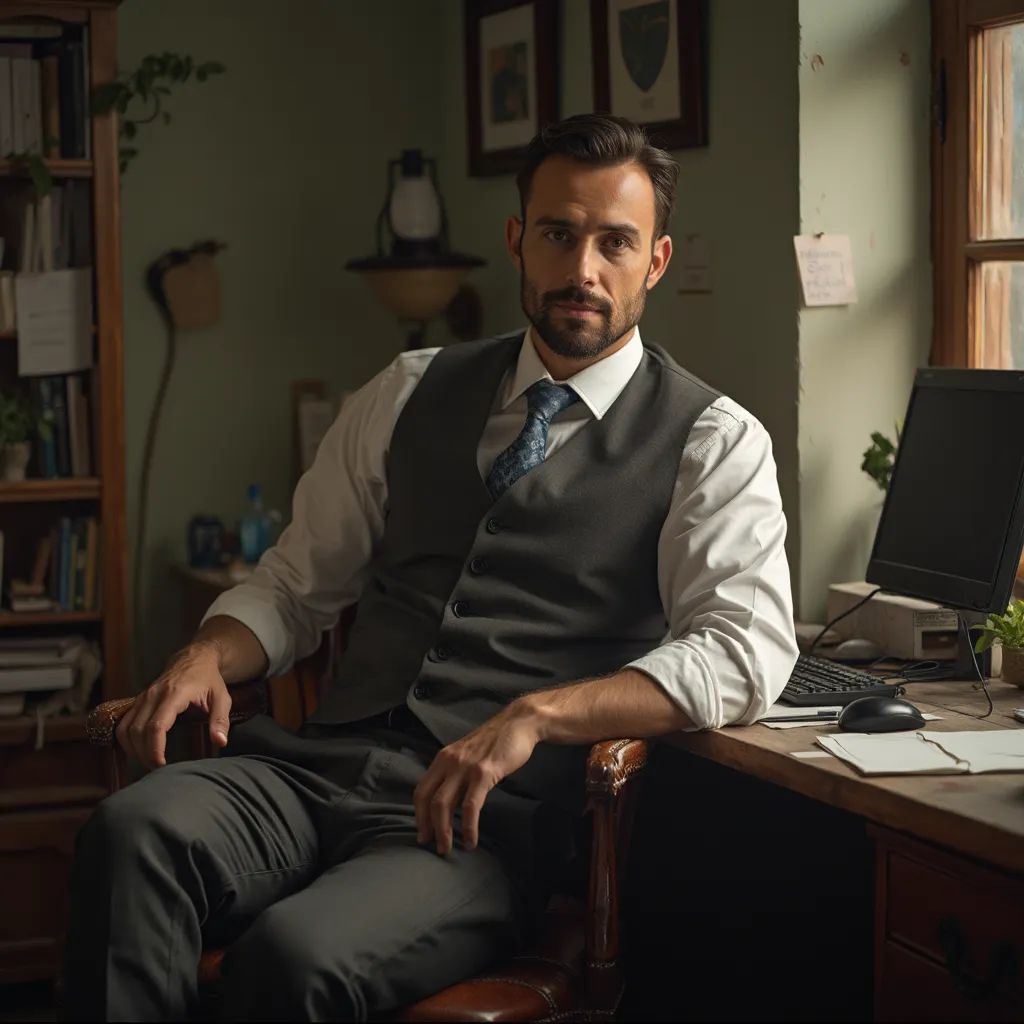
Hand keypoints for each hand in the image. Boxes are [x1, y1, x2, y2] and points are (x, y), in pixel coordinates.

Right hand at [115, 642, 230, 770]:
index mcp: (175, 693)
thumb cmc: (209, 680)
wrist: (194, 659)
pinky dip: (126, 740)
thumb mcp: (222, 698)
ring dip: (133, 749)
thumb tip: (220, 742)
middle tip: (158, 769)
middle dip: (144, 754)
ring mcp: (143, 697)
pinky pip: (123, 724)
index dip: (155, 749)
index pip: (156, 726)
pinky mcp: (138, 700)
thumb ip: (220, 720)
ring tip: (150, 762)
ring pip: (126, 728)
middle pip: (137, 731)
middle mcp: (153, 695)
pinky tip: (139, 751)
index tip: (162, 765)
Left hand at [413, 705, 540, 855]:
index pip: (421, 790)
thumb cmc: (496, 742)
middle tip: (432, 847)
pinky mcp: (483, 773)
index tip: (423, 833)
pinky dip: (468, 827)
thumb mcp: (467, 754)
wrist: (518, 723)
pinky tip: (470, 840)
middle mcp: (449, 762)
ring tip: (447, 849)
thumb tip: (449, 800)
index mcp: (443, 758)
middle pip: (428, 800)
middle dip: (427, 827)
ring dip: (443, 831)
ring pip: (443, 804)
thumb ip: (456, 773)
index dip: (419, 815)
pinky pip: (470, 806)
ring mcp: (465, 767)